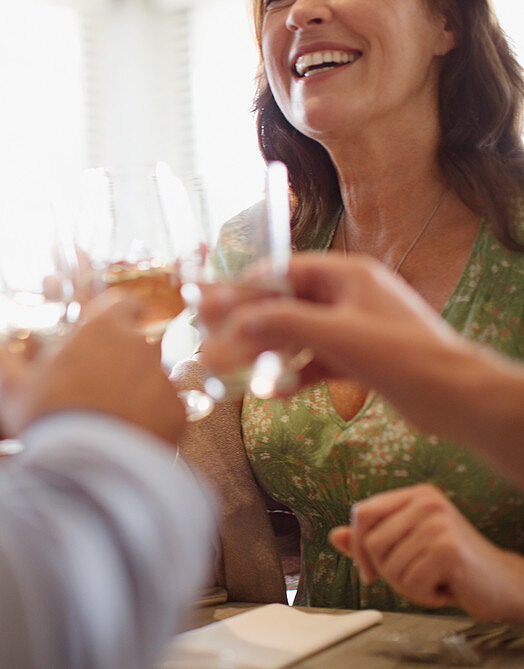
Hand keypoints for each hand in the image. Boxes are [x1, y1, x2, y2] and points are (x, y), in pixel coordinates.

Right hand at [0, 291, 186, 443]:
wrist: (84, 469)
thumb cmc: (45, 417)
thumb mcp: (9, 389)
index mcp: (102, 328)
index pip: (124, 303)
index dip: (116, 315)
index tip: (104, 331)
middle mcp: (140, 346)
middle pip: (139, 342)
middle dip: (123, 358)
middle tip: (96, 383)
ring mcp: (163, 380)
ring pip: (154, 377)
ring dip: (138, 390)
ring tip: (111, 417)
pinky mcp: (178, 415)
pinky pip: (168, 410)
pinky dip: (153, 420)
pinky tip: (128, 437)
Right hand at [198, 254, 470, 409]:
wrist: (454, 397)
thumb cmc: (402, 355)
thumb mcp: (335, 334)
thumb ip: (283, 323)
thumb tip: (239, 319)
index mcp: (347, 275)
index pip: (285, 271)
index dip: (247, 287)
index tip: (214, 303)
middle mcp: (348, 296)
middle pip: (287, 304)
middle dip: (252, 323)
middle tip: (214, 336)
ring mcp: (353, 328)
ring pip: (297, 335)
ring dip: (268, 352)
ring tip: (236, 369)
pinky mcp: (358, 358)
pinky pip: (314, 361)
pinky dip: (294, 374)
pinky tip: (274, 393)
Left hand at [329, 484, 523, 622]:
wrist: (503, 584)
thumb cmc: (452, 565)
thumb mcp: (408, 546)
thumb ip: (373, 540)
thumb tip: (335, 536)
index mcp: (415, 495)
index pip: (362, 513)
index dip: (357, 545)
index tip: (368, 570)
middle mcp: (427, 502)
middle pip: (371, 542)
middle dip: (386, 572)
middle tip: (415, 577)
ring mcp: (438, 523)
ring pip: (389, 566)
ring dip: (407, 586)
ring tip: (433, 580)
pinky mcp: (448, 550)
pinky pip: (409, 582)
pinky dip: (423, 595)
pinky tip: (445, 589)